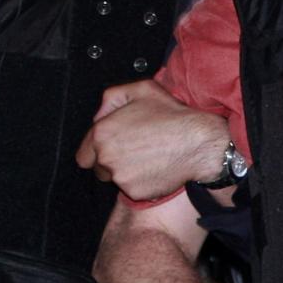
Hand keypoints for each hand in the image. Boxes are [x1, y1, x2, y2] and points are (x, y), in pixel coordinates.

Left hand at [75, 79, 229, 200]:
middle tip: (134, 151)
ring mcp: (120, 177)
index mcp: (102, 133)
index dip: (97, 151)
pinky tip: (156, 167)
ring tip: (148, 158)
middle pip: (98, 169)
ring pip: (115, 180)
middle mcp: (106, 157)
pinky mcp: (135, 192)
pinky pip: (132, 190)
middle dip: (111, 162)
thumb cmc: (172, 116)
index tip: (113, 147)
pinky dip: (141, 182)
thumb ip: (113, 97)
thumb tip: (100, 113)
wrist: (198, 143)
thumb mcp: (142, 89)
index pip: (84, 154)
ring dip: (126, 172)